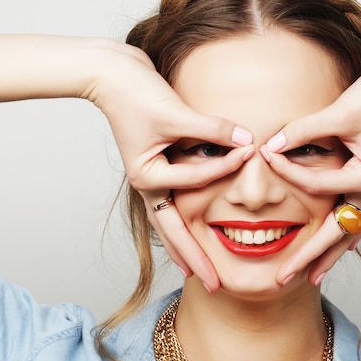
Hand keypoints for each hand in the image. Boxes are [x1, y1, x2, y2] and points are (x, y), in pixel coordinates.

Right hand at [87, 43, 253, 289]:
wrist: (111, 74)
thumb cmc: (135, 93)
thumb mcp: (175, 113)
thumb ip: (212, 130)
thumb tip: (247, 142)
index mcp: (147, 177)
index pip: (194, 181)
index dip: (223, 167)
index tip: (249, 154)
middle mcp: (148, 184)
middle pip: (173, 232)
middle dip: (194, 259)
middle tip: (214, 285)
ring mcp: (151, 180)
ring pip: (170, 224)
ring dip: (186, 248)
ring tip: (200, 273)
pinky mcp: (158, 168)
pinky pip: (175, 201)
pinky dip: (185, 220)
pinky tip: (196, 232)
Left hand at [260, 50, 360, 283]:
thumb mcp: (340, 113)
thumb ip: (303, 131)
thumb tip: (271, 147)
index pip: (316, 187)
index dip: (288, 173)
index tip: (264, 158)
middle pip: (334, 233)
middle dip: (308, 257)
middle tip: (282, 279)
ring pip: (347, 232)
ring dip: (328, 255)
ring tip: (312, 278)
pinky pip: (353, 217)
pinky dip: (344, 235)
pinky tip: (341, 250)